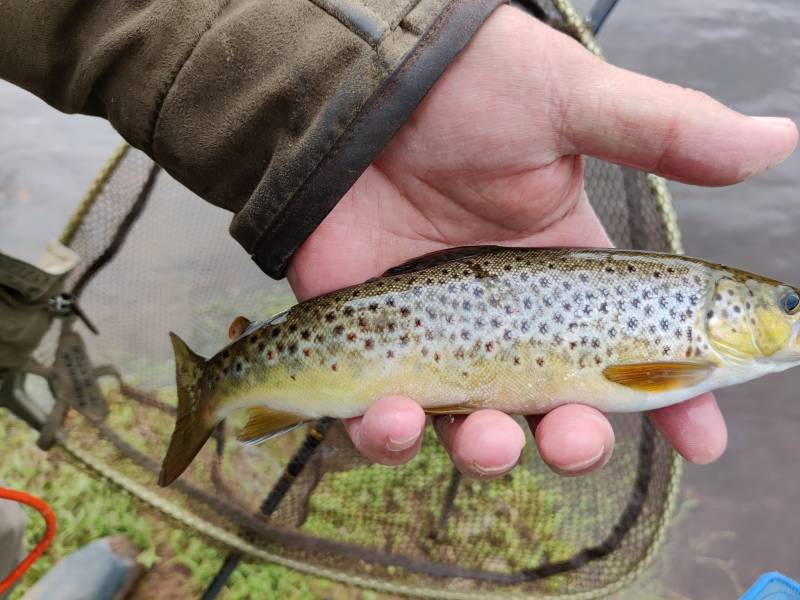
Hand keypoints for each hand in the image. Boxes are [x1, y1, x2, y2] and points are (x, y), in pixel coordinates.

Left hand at [286, 7, 797, 477]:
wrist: (358, 84)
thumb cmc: (470, 87)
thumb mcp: (571, 106)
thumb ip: (666, 134)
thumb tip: (779, 138)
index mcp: (565, 272)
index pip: (631, 350)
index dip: (672, 399)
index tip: (703, 440)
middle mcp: (506, 315)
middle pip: (555, 407)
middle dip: (574, 440)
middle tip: (572, 437)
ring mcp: (435, 334)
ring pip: (470, 425)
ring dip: (486, 451)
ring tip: (485, 439)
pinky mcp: (369, 342)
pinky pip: (379, 413)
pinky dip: (387, 433)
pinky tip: (393, 418)